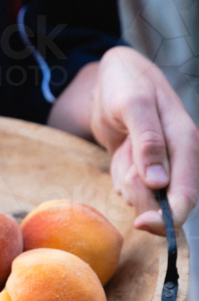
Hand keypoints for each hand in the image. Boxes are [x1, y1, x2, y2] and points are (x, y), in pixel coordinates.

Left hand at [90, 47, 198, 234]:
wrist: (114, 77)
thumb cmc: (126, 83)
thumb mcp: (133, 103)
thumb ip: (147, 140)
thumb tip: (158, 182)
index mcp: (186, 143)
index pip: (186, 195)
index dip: (167, 218)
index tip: (141, 223)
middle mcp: (180, 159)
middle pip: (162, 205)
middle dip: (137, 190)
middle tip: (125, 155)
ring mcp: (164, 167)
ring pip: (143, 199)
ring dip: (125, 180)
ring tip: (124, 147)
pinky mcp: (147, 171)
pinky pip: (130, 190)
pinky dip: (120, 177)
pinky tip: (121, 153)